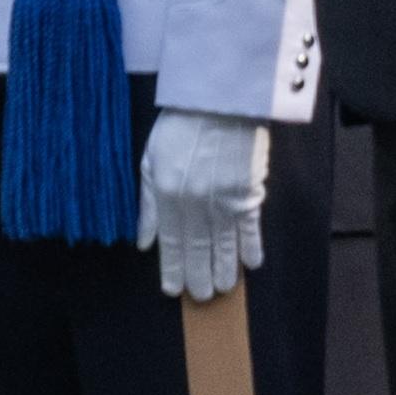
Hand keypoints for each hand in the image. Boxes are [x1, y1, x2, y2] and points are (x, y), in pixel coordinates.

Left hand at [137, 108, 268, 301]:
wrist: (219, 98)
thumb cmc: (179, 125)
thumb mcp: (150, 160)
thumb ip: (147, 204)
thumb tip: (143, 242)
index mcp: (168, 196)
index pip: (171, 242)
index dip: (172, 268)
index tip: (173, 289)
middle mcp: (195, 204)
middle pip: (198, 249)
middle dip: (199, 276)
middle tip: (201, 296)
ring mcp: (224, 199)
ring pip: (225, 244)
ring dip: (225, 270)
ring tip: (224, 288)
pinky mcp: (249, 190)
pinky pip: (251, 226)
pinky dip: (252, 247)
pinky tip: (252, 264)